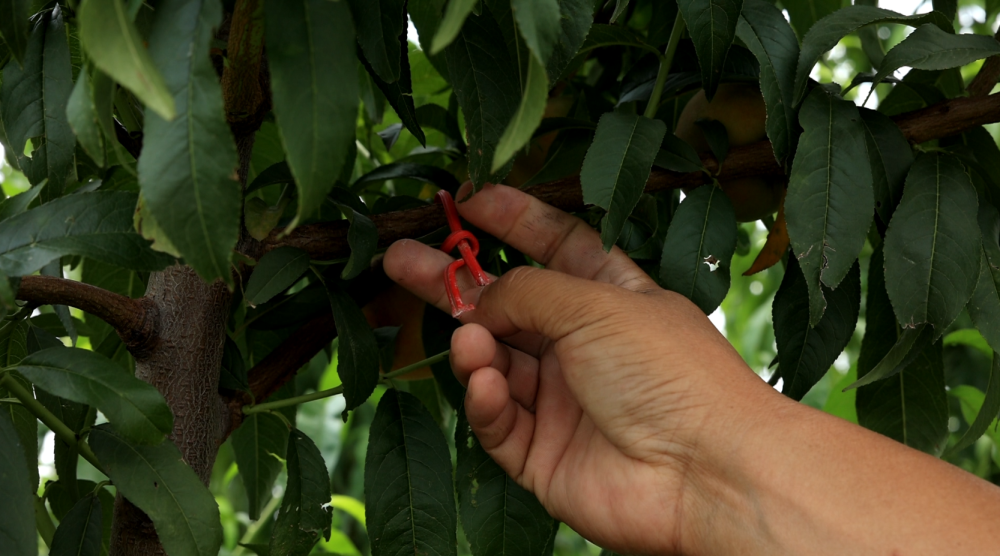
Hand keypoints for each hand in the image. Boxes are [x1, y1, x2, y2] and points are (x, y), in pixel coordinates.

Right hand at [383, 182, 773, 554]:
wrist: (702, 473)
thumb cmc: (667, 372)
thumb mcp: (597, 304)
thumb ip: (526, 292)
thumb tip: (478, 301)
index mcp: (611, 297)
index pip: (556, 245)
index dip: (513, 220)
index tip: (467, 199)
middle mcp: (583, 346)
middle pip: (505, 305)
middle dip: (453, 281)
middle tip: (399, 257)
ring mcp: (560, 401)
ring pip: (493, 363)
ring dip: (474, 347)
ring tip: (468, 340)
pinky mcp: (542, 453)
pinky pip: (497, 420)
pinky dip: (486, 400)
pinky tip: (487, 383)